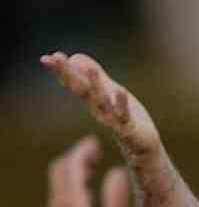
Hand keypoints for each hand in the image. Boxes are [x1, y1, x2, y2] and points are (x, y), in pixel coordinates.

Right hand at [41, 52, 160, 159]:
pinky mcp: (129, 130)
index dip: (62, 70)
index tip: (46, 58)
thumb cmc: (125, 120)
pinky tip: (120, 90)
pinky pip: (124, 117)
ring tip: (90, 68)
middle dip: (69, 74)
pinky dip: (122, 104)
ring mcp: (114, 120)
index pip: (75, 83)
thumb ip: (96, 77)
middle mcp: (100, 110)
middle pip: (82, 90)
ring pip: (102, 102)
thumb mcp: (111, 95)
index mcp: (95, 101)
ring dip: (95, 85)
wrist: (143, 149)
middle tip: (55, 58)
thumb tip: (75, 57)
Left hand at [45, 136, 135, 206]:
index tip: (94, 141)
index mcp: (71, 205)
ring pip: (58, 186)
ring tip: (93, 167)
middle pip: (59, 172)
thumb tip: (118, 172)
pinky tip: (88, 194)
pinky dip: (73, 188)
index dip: (82, 151)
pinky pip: (60, 199)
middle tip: (94, 150)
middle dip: (75, 158)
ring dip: (74, 173)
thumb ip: (117, 198)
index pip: (70, 167)